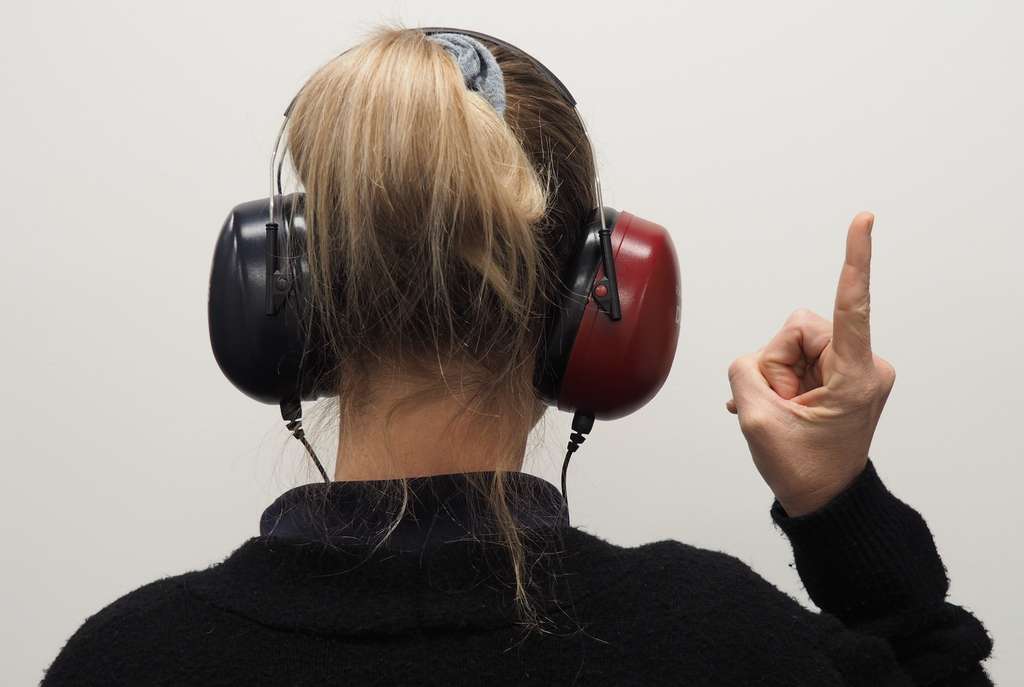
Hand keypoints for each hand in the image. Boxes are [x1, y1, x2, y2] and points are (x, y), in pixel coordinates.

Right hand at [726, 212, 895, 515]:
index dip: (854, 260)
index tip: (864, 220)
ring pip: (793, 342)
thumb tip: (754, 358)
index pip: (852, 306)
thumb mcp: (758, 422)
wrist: (825, 501)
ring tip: (785, 410)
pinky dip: (782, 378)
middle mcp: (863, 364)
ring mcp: (854, 368)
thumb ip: (745, 371)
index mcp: (854, 376)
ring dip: (777, 374)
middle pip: (798, 329)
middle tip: (779, 405)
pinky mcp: (844, 373)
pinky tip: (780, 407)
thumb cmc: (804, 470)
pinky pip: (799, 355)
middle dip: (775, 363)